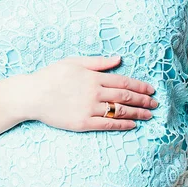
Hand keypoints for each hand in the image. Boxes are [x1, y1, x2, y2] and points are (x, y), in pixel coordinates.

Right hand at [23, 56, 157, 130]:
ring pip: (119, 111)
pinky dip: (122, 124)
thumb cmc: (50, 76)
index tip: (151, 90)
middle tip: (154, 104)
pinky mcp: (83, 123)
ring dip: (137, 114)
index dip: (140, 86)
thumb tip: (118, 59)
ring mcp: (89, 109)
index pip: (123, 82)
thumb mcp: (74, 62)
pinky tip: (132, 125)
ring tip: (148, 116)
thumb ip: (98, 62)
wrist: (32, 95)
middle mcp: (94, 93)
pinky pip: (107, 124)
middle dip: (143, 101)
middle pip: (125, 97)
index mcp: (94, 77)